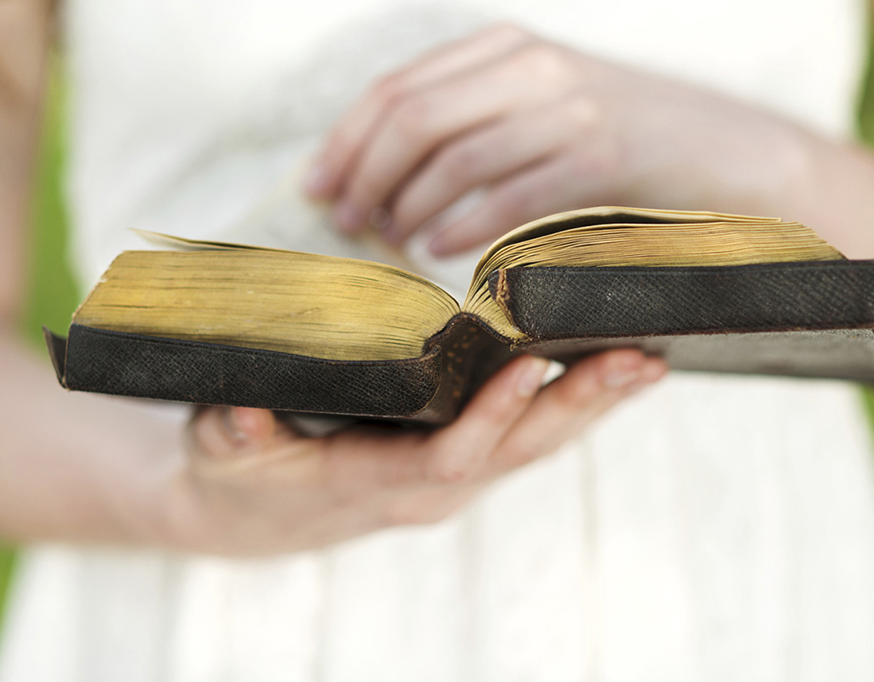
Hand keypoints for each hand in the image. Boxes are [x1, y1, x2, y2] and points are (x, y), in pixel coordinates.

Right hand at [166, 350, 665, 555]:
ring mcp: (455, 472)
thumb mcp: (224, 454)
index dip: (490, 418)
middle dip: (580, 406)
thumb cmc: (242, 476)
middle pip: (519, 450)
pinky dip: (572, 401)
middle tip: (640, 362)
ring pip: (537, 441)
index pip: (449, 456)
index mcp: (380, 484)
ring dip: (594, 402)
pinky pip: (528, 430)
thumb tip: (246, 419)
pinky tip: (609, 369)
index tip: (530, 368)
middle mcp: (434, 486)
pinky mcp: (463, 455)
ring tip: (649, 360)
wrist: (256, 513)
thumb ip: (235, 437)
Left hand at [306, 23, 814, 254]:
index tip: (315, 186)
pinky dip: (466, 227)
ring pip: (455, 156)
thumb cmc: (623, 143)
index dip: (346, 139)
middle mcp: (532, 64)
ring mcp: (569, 106)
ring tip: (388, 242)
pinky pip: (510, 193)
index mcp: (508, 47)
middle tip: (345, 222)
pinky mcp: (602, 154)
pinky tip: (440, 252)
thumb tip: (385, 176)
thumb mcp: (545, 108)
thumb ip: (476, 120)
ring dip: (408, 205)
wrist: (729, 151)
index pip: (398, 87)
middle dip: (365, 174)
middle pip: (413, 117)